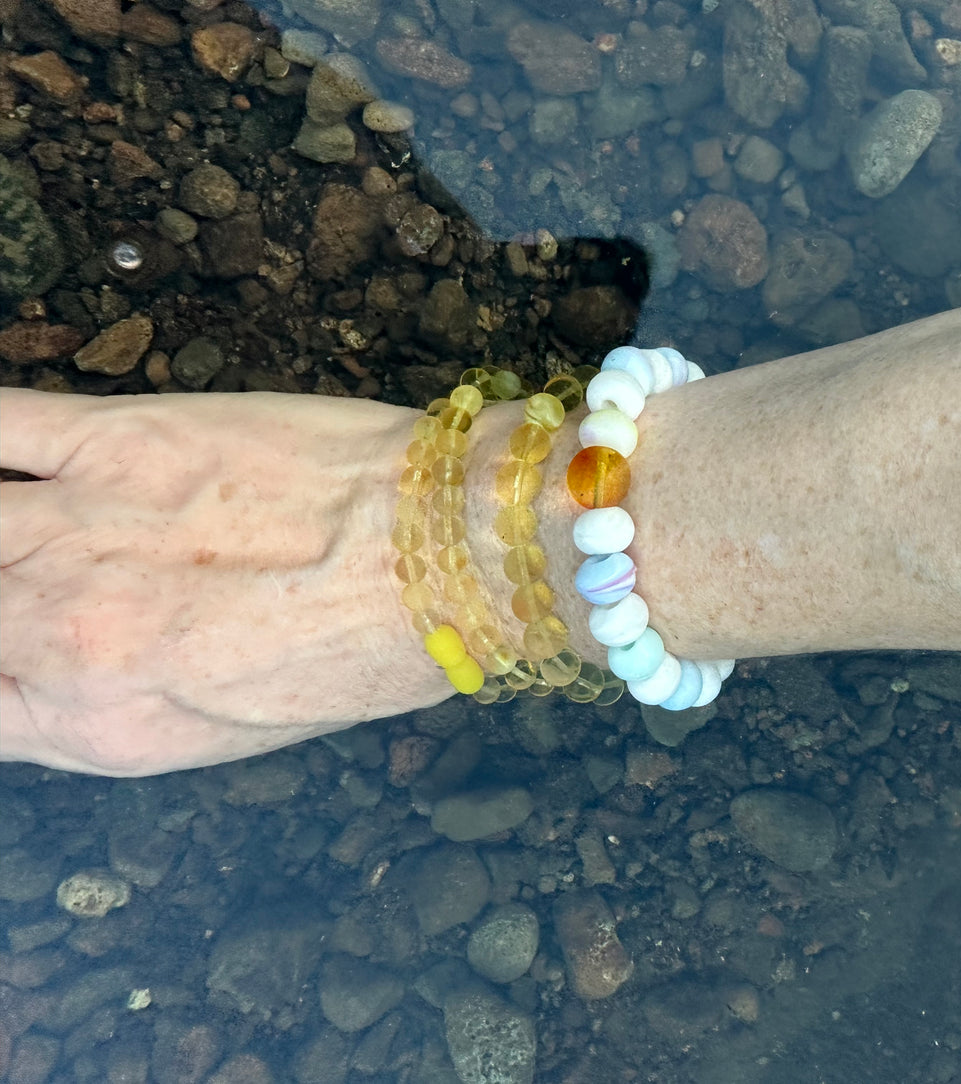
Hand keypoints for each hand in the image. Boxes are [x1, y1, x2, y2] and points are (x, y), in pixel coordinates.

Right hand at [0, 389, 451, 774]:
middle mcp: (64, 636)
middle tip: (28, 591)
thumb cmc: (370, 653)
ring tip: (24, 536)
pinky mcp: (117, 438)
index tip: (11, 649)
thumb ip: (113, 713)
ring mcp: (80, 529)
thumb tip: (53, 684)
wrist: (441, 555)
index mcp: (102, 725)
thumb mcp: (231, 734)